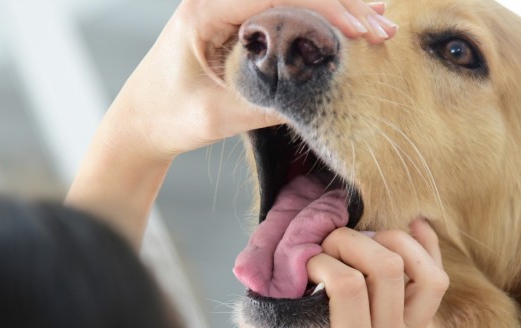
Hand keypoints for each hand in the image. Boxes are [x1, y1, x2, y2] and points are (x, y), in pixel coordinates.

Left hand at [104, 0, 397, 159]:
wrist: (139, 122)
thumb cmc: (168, 116)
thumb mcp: (220, 115)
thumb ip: (270, 103)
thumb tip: (325, 95)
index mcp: (204, 9)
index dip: (327, 6)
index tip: (361, 30)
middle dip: (341, 4)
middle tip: (381, 29)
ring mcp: (227, 6)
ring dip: (336, 7)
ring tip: (378, 24)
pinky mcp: (235, 19)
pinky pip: (283, 7)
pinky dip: (318, 15)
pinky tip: (350, 22)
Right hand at [245, 220, 448, 327]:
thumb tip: (260, 290)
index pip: (350, 286)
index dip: (322, 261)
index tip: (303, 266)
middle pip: (388, 268)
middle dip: (352, 241)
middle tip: (325, 246)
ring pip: (425, 273)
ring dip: (394, 242)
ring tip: (361, 239)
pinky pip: (435, 285)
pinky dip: (427, 249)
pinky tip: (411, 227)